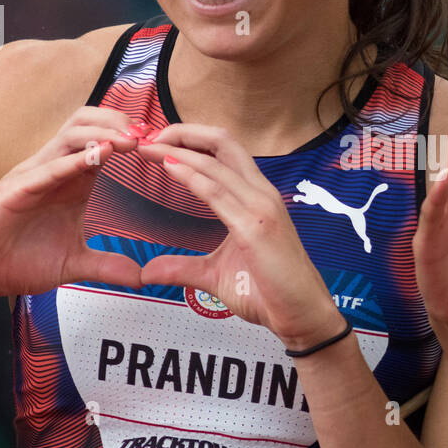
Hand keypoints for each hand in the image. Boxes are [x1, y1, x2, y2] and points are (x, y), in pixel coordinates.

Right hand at [0, 107, 151, 303]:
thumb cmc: (18, 260)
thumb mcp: (73, 264)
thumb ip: (107, 266)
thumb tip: (140, 277)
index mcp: (71, 180)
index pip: (103, 141)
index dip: (131, 138)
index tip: (161, 145)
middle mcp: (54, 169)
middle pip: (87, 123)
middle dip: (119, 122)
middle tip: (149, 135)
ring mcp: (35, 175)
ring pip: (70, 134)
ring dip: (103, 132)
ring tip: (130, 140)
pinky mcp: (17, 189)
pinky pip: (49, 167)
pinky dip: (76, 159)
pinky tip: (100, 156)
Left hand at [136, 124, 342, 347]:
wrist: (300, 315)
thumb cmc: (267, 293)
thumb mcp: (215, 275)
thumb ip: (183, 267)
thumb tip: (148, 271)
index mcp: (256, 197)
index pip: (223, 152)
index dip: (190, 141)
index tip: (157, 144)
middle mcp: (261, 193)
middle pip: (222, 142)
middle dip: (183, 132)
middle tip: (148, 135)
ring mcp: (261, 206)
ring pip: (217, 161)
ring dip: (179, 149)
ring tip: (147, 146)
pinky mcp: (256, 226)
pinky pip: (217, 192)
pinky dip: (189, 174)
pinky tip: (167, 166)